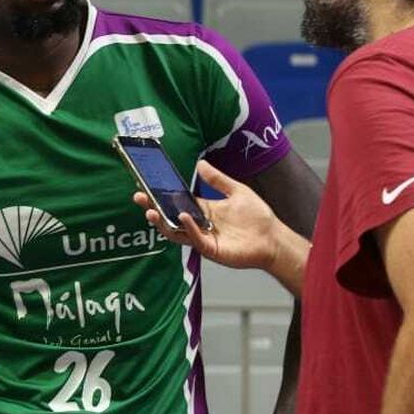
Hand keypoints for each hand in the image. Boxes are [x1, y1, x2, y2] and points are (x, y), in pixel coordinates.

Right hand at [134, 160, 286, 270]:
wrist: (274, 237)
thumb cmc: (258, 217)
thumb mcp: (236, 191)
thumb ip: (218, 180)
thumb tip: (201, 163)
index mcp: (204, 211)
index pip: (177, 202)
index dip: (162, 195)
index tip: (147, 185)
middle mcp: (199, 225)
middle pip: (170, 217)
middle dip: (153, 208)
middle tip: (139, 197)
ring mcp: (204, 239)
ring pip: (176, 232)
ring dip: (163, 222)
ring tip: (151, 210)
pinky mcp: (211, 250)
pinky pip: (195, 239)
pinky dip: (187, 228)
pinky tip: (183, 216)